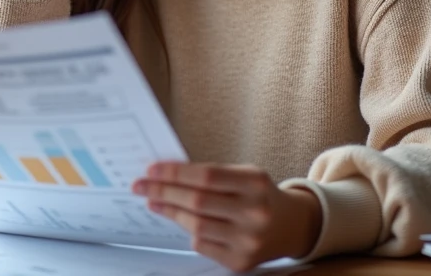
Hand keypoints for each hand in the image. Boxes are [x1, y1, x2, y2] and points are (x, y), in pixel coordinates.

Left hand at [132, 162, 322, 271]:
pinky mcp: (241, 262)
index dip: (175, 173)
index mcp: (255, 183)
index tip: (151, 169)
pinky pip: (202, 245)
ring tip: (154, 200)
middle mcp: (255, 213)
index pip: (206, 176)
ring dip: (169, 211)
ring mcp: (249, 241)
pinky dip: (188, 231)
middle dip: (163, 191)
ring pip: (196, 225)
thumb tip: (164, 175)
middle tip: (140, 185)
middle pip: (197, 201)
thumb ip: (210, 175)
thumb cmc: (257, 194)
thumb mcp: (243, 174)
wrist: (290, 226)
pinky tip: (180, 220)